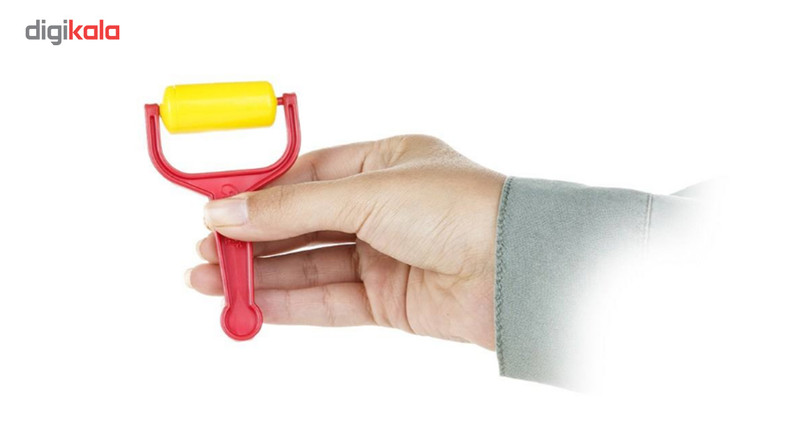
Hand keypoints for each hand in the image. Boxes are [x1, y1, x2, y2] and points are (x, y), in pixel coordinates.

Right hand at [186, 135, 504, 348]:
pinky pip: (330, 301)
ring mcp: (386, 255)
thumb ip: (293, 208)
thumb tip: (228, 212)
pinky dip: (290, 303)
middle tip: (204, 253)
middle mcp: (383, 207)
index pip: (305, 175)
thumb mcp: (368, 193)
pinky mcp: (391, 300)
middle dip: (252, 239)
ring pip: (311, 265)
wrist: (517, 271)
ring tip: (210, 283)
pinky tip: (252, 305)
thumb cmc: (461, 209)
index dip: (259, 194)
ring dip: (261, 275)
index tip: (215, 207)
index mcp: (383, 162)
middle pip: (303, 224)